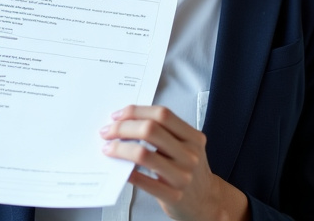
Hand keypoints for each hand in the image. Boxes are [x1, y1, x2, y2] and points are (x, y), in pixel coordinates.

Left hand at [100, 105, 247, 220]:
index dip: (135, 111)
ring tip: (108, 148)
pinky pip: (143, 181)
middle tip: (107, 132)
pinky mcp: (173, 196)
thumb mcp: (186, 146)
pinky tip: (119, 169)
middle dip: (122, 127)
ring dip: (119, 148)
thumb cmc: (189, 170)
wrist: (206, 202)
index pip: (162, 114)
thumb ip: (164, 132)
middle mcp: (190, 155)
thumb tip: (125, 120)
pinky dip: (126, 172)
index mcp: (193, 138)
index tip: (117, 116)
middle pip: (150, 130)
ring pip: (143, 154)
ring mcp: (182, 176)